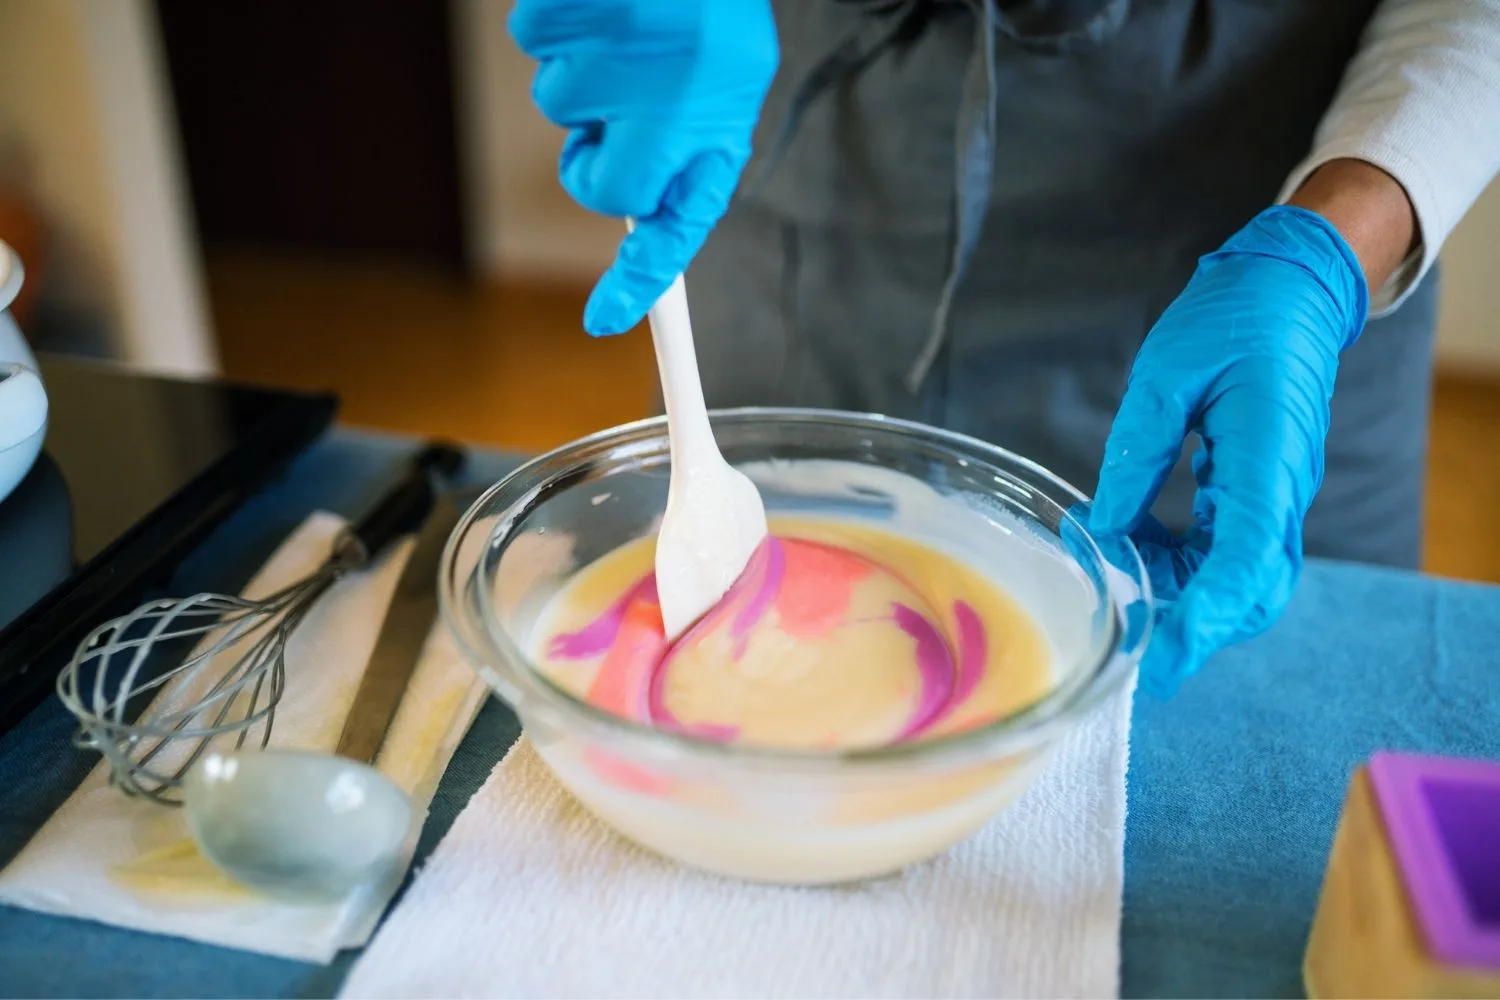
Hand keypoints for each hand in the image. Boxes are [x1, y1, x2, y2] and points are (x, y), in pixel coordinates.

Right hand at [509, 0, 777, 334]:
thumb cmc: (709, 4)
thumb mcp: (727, 81)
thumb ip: (688, 153)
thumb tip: (638, 208)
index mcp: (714, 127)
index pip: (673, 230)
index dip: (638, 281)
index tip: (606, 321)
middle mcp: (666, 109)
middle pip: (595, 179)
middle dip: (594, 152)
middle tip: (628, 103)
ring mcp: (612, 67)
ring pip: (560, 107)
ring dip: (584, 73)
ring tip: (629, 26)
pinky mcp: (564, 20)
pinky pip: (538, 43)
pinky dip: (559, 25)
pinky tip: (602, 1)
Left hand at [1090, 205, 1368, 695]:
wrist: (1288, 289)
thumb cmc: (1232, 320)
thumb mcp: (1166, 376)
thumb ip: (1137, 453)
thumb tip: (1103, 526)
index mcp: (1267, 460)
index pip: (1246, 560)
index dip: (1206, 615)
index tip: (1164, 655)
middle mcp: (1282, 490)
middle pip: (1254, 589)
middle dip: (1201, 627)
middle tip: (1138, 652)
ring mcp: (1276, 493)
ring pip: (1242, 574)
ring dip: (1186, 593)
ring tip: (1120, 580)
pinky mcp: (1260, 490)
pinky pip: (1230, 546)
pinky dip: (1185, 561)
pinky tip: (1135, 543)